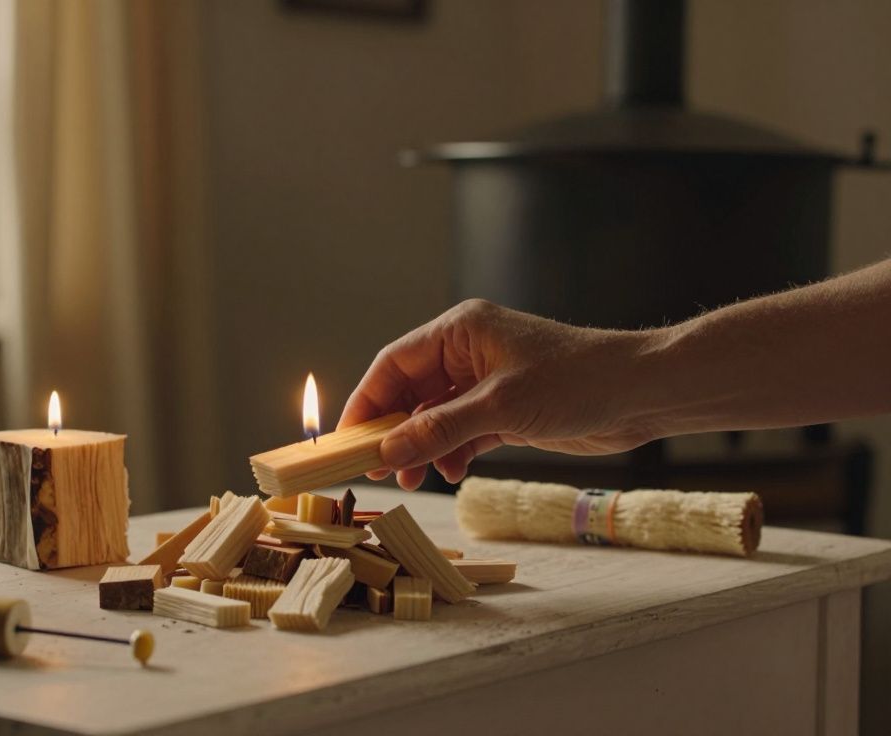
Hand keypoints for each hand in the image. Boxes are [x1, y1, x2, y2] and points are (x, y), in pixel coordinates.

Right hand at [339, 300, 661, 489]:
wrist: (640, 394)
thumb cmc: (577, 381)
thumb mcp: (499, 408)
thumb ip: (439, 430)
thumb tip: (388, 451)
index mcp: (460, 331)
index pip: (394, 363)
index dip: (366, 400)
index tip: (346, 438)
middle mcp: (467, 353)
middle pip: (409, 392)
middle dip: (393, 430)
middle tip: (375, 467)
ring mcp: (486, 382)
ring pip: (434, 417)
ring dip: (421, 447)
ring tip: (412, 478)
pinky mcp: (505, 410)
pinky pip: (461, 432)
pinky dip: (451, 453)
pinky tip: (451, 472)